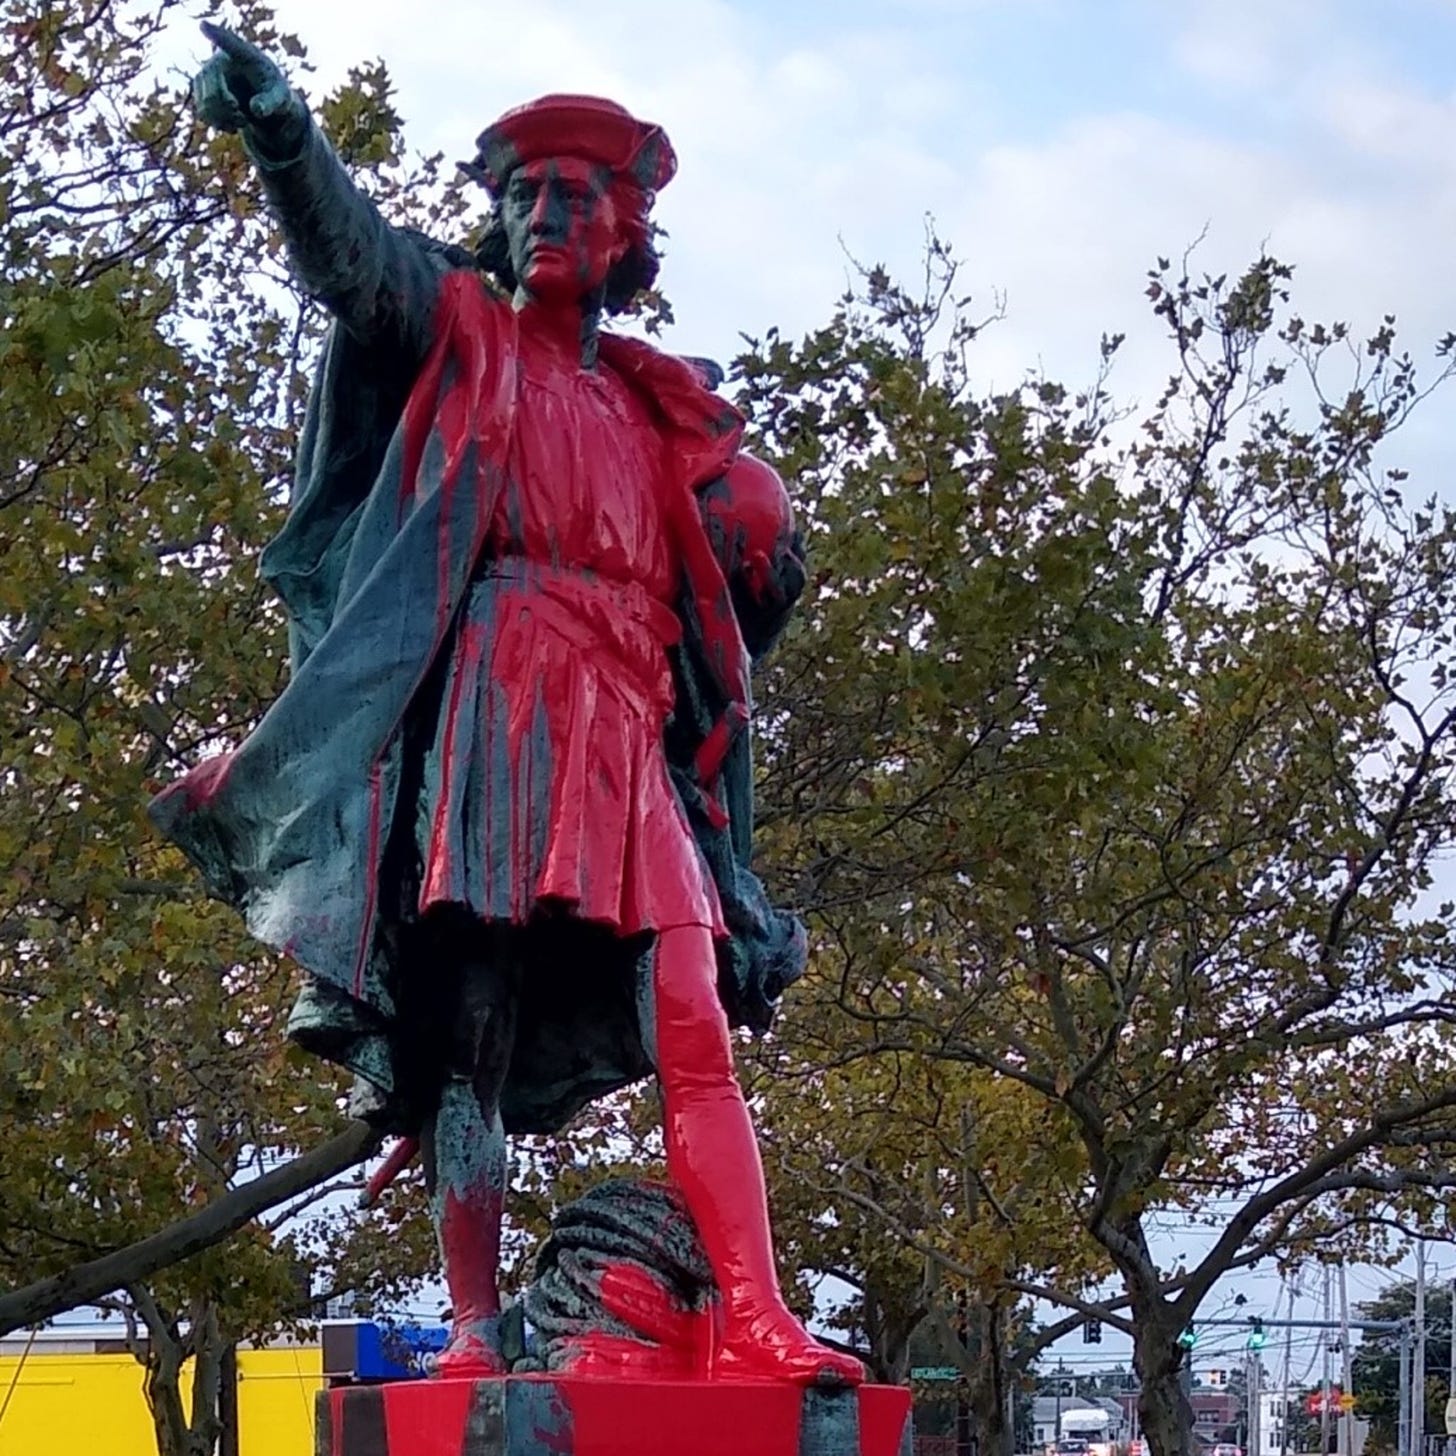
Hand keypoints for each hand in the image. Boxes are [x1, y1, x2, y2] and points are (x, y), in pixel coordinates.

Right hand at [191, 20, 298, 136]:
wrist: (264, 98)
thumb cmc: (274, 92)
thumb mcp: (281, 98)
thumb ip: (271, 102)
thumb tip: (256, 109)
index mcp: (242, 54)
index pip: (228, 42)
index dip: (216, 35)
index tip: (204, 26)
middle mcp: (219, 60)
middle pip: (211, 87)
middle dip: (227, 109)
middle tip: (243, 118)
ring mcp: (207, 74)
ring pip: (205, 103)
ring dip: (223, 119)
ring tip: (241, 121)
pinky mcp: (202, 91)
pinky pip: (202, 112)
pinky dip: (217, 123)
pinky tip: (231, 124)